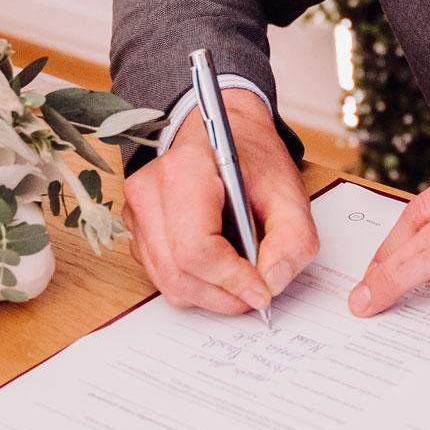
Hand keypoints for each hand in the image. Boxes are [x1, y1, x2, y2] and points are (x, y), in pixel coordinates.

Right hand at [122, 90, 317, 315]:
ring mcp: (136, 211)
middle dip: (224, 295)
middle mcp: (150, 190)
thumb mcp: (290, 192)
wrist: (226, 135)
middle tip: (257, 291)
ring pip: (168, 282)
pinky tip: (220, 265)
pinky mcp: (136, 230)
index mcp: (186, 170)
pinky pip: (162, 276)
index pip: (195, 248)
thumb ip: (293, 238)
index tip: (262, 291)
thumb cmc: (253, 160)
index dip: (231, 280)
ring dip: (210, 294)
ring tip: (241, 278)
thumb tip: (272, 282)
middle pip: (179, 273)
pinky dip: (195, 284)